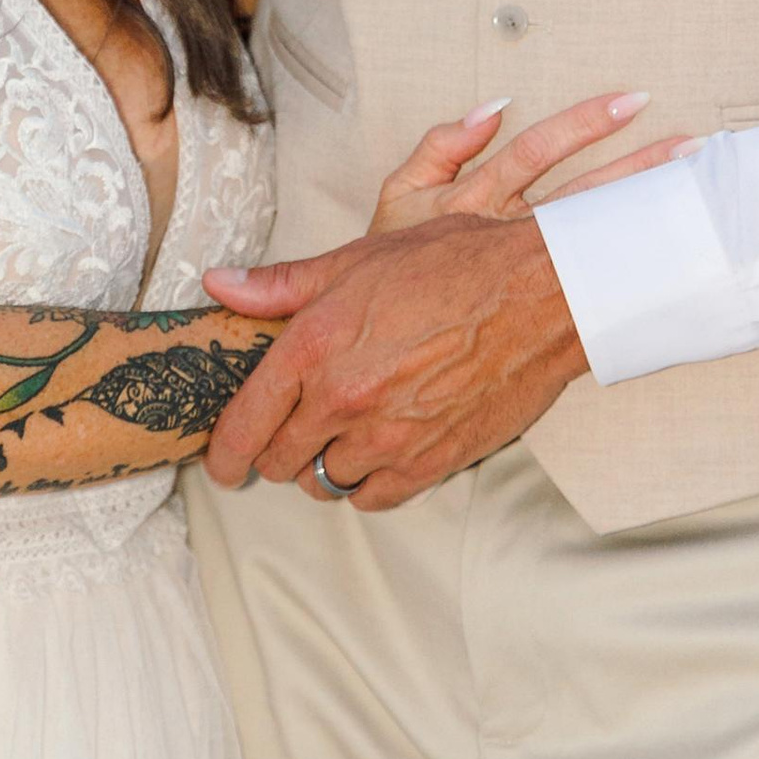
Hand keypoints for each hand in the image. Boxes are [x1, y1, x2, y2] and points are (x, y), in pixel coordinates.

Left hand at [201, 94, 681, 511]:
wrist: (539, 293)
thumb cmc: (453, 265)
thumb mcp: (358, 260)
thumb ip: (281, 284)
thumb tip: (219, 284)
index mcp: (315, 346)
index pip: (245, 422)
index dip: (224, 451)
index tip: (221, 461)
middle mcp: (345, 400)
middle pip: (280, 461)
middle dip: (275, 452)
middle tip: (287, 436)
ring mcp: (389, 437)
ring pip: (325, 483)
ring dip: (323, 466)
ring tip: (336, 439)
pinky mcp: (432, 461)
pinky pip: (374, 498)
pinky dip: (366, 485)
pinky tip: (374, 456)